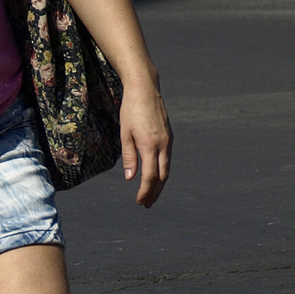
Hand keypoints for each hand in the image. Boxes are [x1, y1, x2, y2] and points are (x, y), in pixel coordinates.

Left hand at [119, 78, 171, 207]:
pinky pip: (167, 159)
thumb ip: (129, 156)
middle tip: (146, 204)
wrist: (145, 89)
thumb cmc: (131, 110)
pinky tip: (155, 176)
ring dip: (160, 184)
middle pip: (162, 176)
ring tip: (150, 195)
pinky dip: (162, 171)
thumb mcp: (125, 133)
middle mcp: (163, 144)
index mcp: (150, 145)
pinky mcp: (169, 137)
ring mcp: (169, 140)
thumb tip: (131, 178)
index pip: (150, 176)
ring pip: (167, 169)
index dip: (145, 191)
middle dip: (154, 192)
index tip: (140, 202)